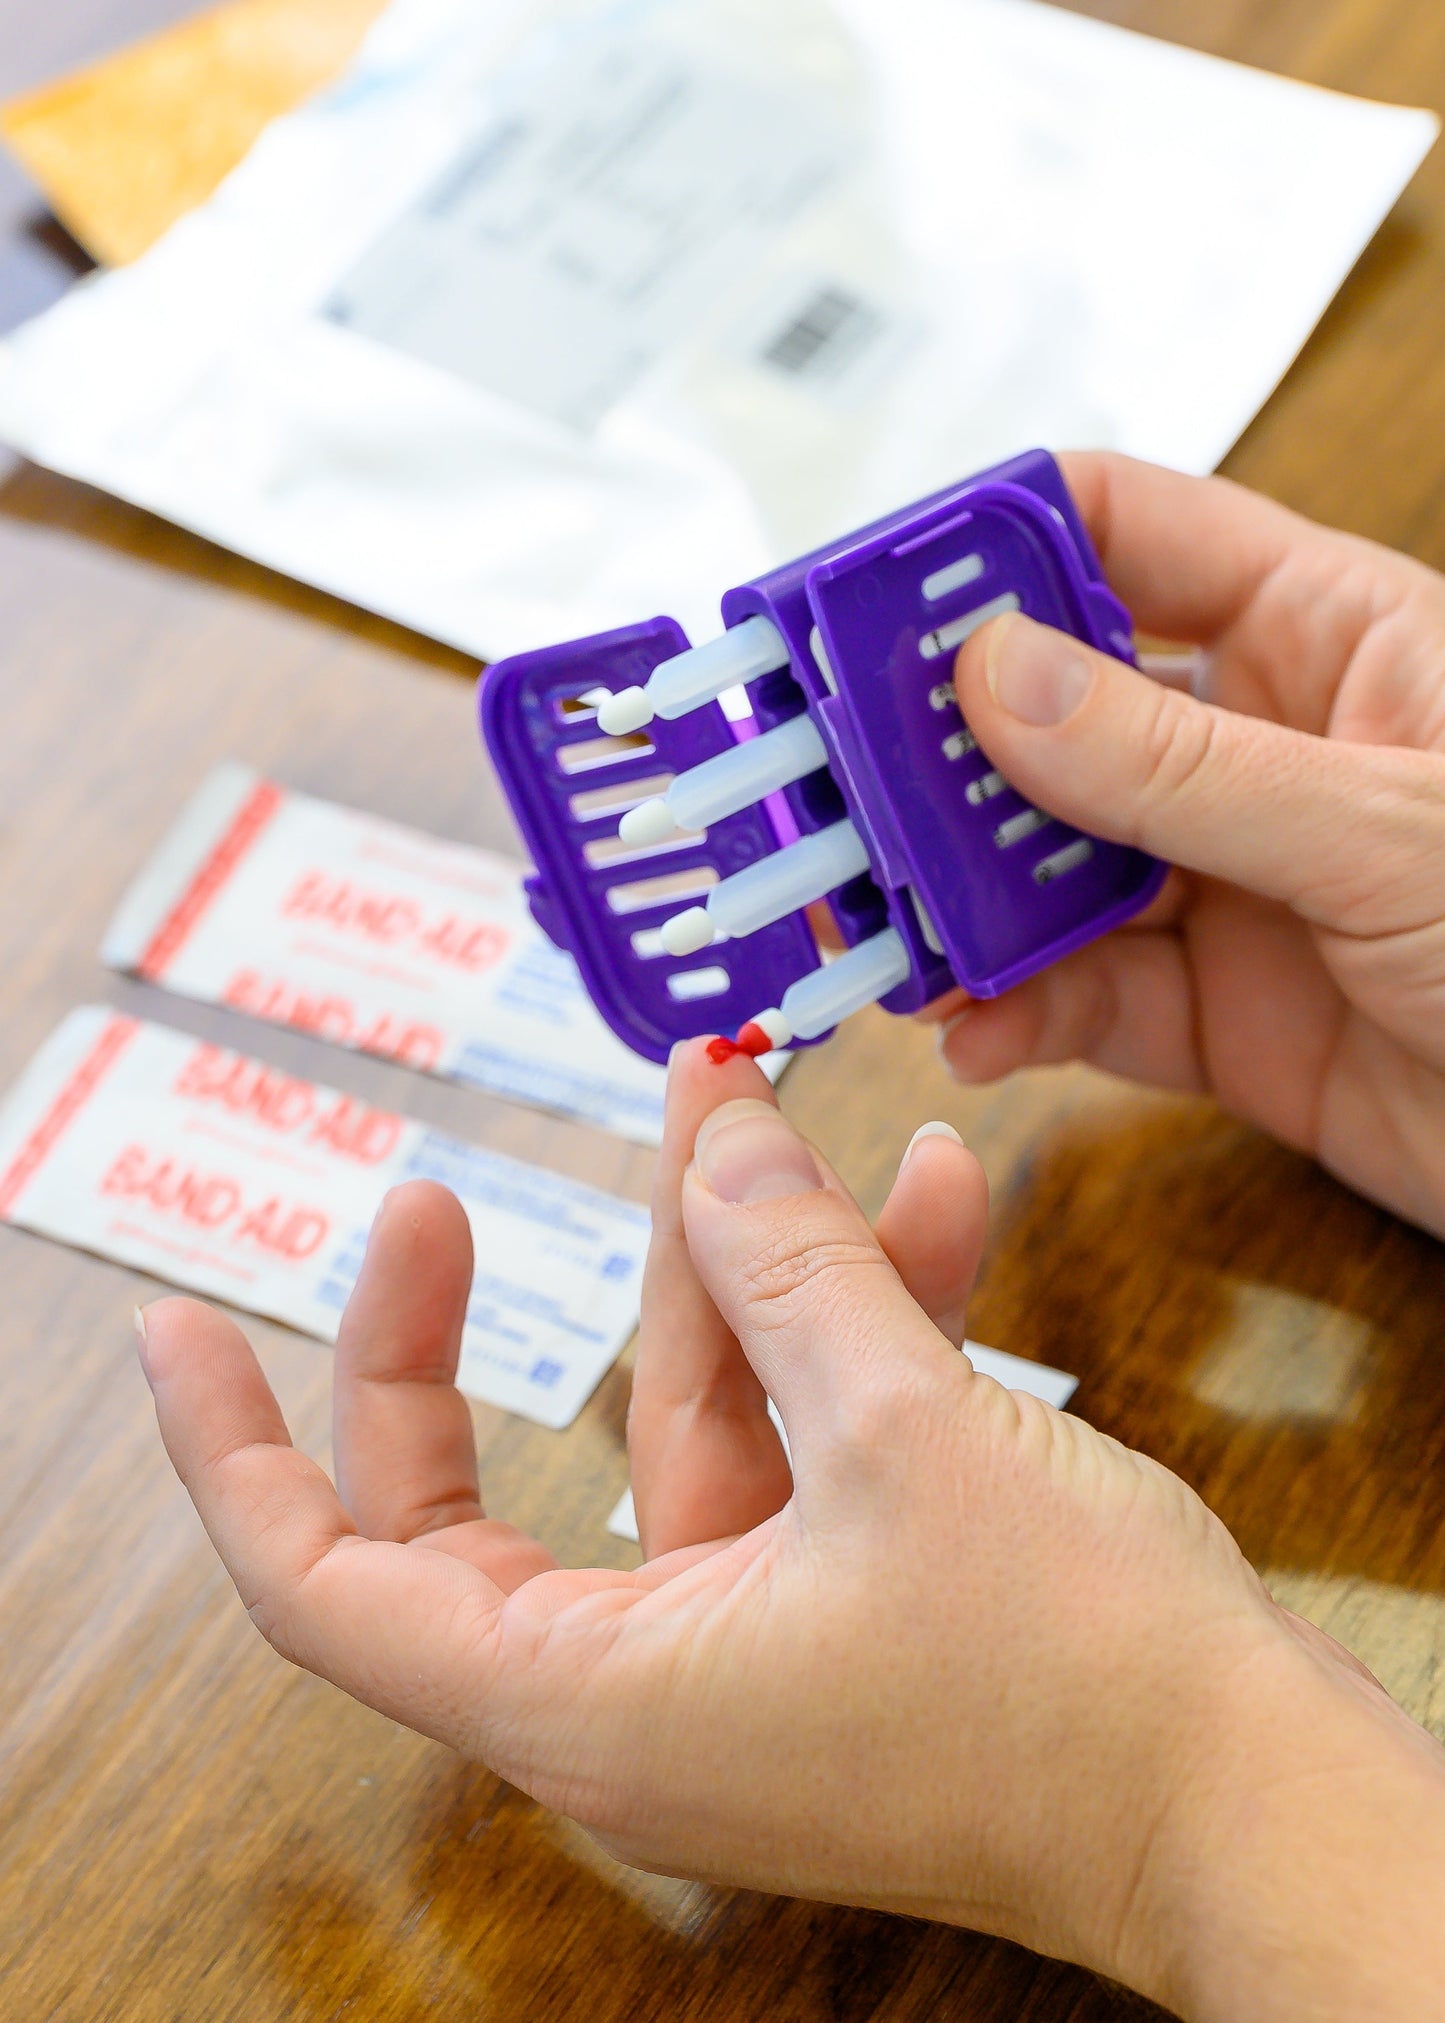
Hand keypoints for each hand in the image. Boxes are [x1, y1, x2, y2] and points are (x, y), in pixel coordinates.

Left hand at [139, 1044, 1444, 2019]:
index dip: (234, 1452)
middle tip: (434, 1196)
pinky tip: (918, 1198)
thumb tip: (718, 1144)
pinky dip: (844, 1325)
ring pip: (670, 1425)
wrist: (1255, 1797)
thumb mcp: (905, 1436)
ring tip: (737, 1106)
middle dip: (461, 1335)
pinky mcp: (844, 1598)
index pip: (328, 1585)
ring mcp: (746, 1637)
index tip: (176, 1326)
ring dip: (716, 1269)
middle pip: (475, 1495)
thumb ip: (792, 1274)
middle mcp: (644, 1676)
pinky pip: (801, 1442)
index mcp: (593, 1692)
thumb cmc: (1073, 1683)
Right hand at [936, 451, 1444, 1237]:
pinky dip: (1017, 1014)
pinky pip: (1084, 999)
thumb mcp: (1381, 826)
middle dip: (943, 751)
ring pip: (1047, 865)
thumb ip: (1179, 762)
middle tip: (837, 786)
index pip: (1129, 534)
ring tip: (885, 930)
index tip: (871, 592)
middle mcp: (1257, 747)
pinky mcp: (1212, 1015)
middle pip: (1056, 710)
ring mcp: (1228, 883)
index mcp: (1324, 635)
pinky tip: (975, 1028)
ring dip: (961, 898)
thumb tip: (994, 674)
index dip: (996, 545)